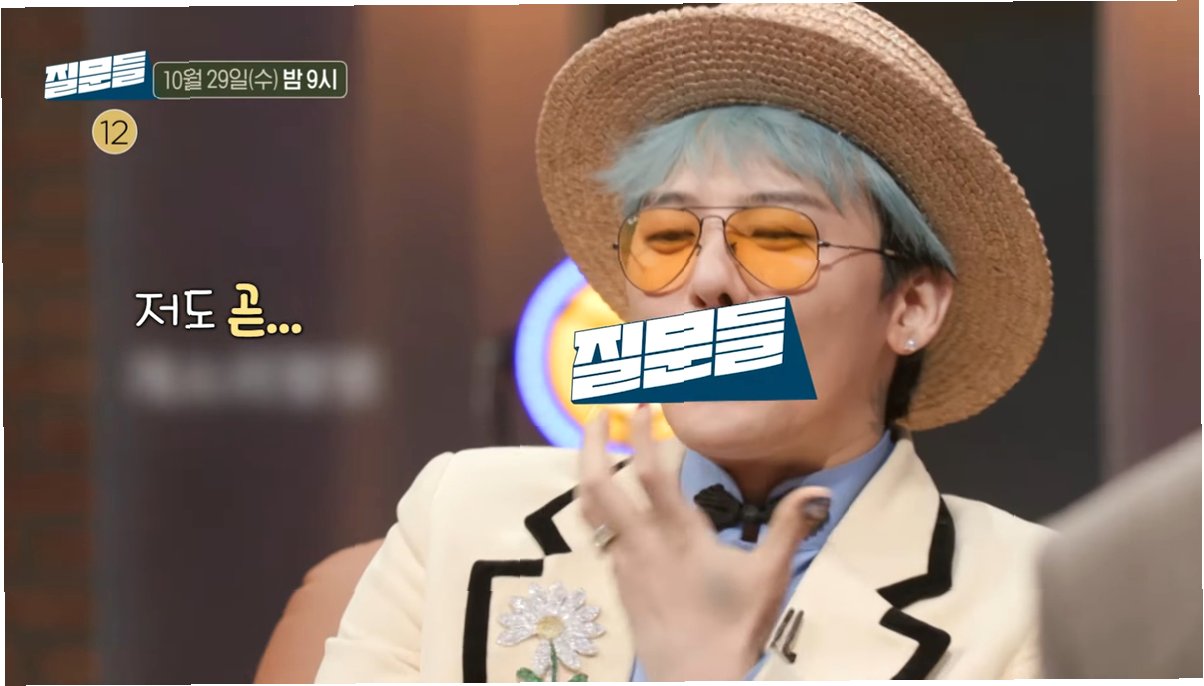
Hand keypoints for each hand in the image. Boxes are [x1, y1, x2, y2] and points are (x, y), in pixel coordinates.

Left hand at [576, 406, 831, 680]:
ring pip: (590, 510)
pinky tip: (613, 503)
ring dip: (587, 472)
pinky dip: (599, 507)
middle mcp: (641, 542)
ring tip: (593, 448)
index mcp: (678, 534)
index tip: (637, 405)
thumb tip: (819, 489)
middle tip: (593, 413)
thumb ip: (790, 527)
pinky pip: (600, 535)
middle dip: (589, 443)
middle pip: (597, 484)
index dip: (639, 434)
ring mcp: (623, 563)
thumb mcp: (770, 576)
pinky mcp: (617, 582)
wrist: (696, 679)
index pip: (650, 472)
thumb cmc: (735, 627)